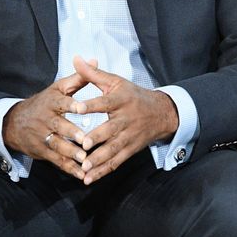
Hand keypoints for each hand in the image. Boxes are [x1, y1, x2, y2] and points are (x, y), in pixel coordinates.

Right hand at [1, 67, 95, 176]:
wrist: (15, 122)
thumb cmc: (44, 102)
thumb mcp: (58, 88)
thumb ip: (78, 78)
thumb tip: (95, 61)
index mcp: (52, 103)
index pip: (61, 103)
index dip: (71, 105)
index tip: (81, 108)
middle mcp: (46, 120)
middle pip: (58, 127)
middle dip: (71, 133)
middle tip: (85, 139)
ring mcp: (43, 137)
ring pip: (57, 146)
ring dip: (70, 153)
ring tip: (84, 158)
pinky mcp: (43, 152)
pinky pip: (57, 161)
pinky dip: (69, 168)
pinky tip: (82, 174)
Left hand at [63, 55, 178, 183]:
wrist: (161, 113)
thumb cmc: (133, 95)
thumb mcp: (116, 81)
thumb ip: (93, 73)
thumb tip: (75, 58)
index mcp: (121, 100)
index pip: (105, 103)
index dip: (91, 106)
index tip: (76, 108)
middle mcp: (125, 119)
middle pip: (110, 130)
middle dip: (97, 138)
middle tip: (83, 144)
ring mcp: (128, 137)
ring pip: (113, 150)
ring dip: (98, 160)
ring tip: (84, 167)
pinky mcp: (130, 150)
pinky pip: (116, 162)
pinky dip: (103, 171)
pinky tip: (89, 178)